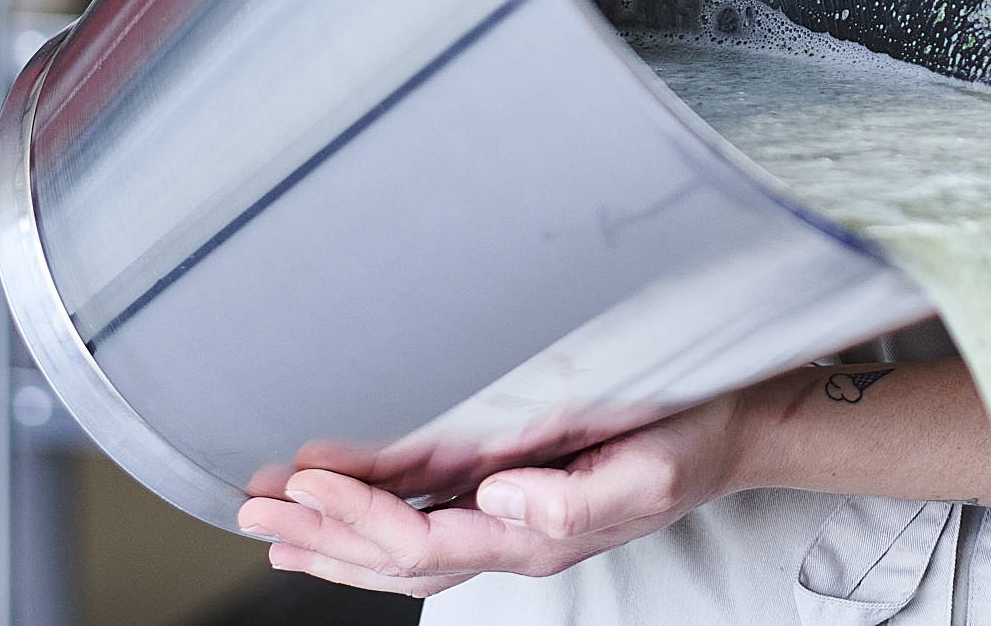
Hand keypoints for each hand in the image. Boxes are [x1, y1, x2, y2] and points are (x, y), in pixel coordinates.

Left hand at [239, 380, 788, 594]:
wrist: (735, 431)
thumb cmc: (694, 439)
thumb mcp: (650, 468)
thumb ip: (575, 500)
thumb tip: (497, 500)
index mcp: (538, 535)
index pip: (426, 542)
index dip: (360, 517)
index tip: (307, 484)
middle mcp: (515, 539)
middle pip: (396, 559)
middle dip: (321, 537)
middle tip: (255, 511)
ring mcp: (512, 527)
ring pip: (401, 554)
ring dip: (331, 540)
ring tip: (272, 526)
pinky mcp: (515, 503)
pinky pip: (425, 532)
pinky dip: (370, 531)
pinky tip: (337, 522)